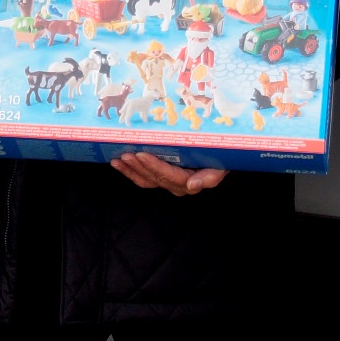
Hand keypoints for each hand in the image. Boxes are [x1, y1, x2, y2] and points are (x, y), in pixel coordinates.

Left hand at [112, 150, 226, 196]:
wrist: (222, 157)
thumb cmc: (221, 158)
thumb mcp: (221, 166)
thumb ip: (210, 177)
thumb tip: (192, 186)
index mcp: (190, 183)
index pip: (169, 175)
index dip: (154, 166)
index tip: (141, 154)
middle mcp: (177, 185)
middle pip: (154, 178)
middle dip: (138, 166)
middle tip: (125, 154)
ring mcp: (168, 182)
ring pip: (145, 180)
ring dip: (130, 170)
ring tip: (118, 160)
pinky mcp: (161, 178)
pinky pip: (143, 179)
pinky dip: (130, 171)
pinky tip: (118, 163)